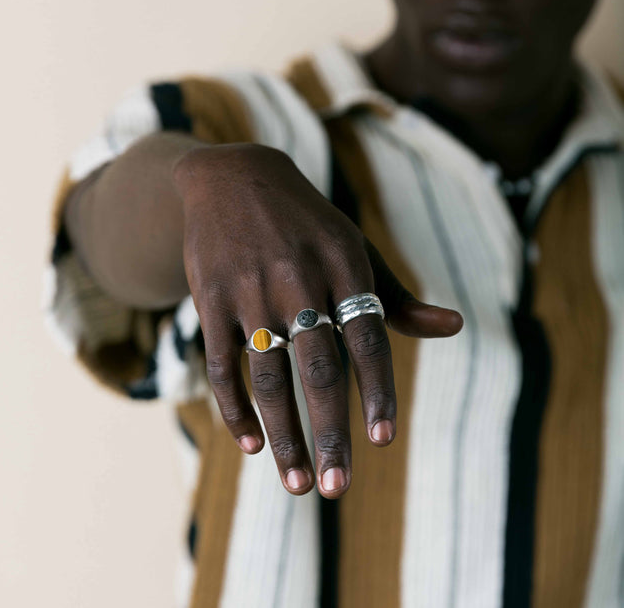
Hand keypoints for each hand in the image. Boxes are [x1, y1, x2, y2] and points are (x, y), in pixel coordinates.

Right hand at [173, 142, 462, 498]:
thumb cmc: (305, 224)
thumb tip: (454, 328)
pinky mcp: (210, 297)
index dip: (377, 392)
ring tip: (297, 484)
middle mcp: (298, 277)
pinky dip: (234, 407)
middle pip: (318, 368)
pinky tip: (250, 444)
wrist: (232, 178)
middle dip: (330, 432)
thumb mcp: (354, 247)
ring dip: (283, 434)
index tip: (383, 441)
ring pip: (267, 375)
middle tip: (339, 485)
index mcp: (343, 263)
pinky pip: (221, 362)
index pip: (368, 338)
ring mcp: (250, 288)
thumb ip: (397, 295)